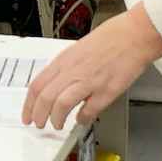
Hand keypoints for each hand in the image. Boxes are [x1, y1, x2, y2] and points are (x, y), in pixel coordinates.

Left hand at [24, 5, 161, 129]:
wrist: (134, 35)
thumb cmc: (110, 38)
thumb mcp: (78, 49)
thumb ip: (66, 68)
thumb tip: (55, 85)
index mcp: (64, 60)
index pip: (37, 85)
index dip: (29, 104)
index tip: (27, 114)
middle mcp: (73, 70)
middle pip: (45, 98)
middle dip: (38, 115)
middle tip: (39, 123)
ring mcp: (89, 81)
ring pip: (61, 104)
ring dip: (56, 119)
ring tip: (57, 125)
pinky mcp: (106, 90)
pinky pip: (88, 110)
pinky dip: (82, 119)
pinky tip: (82, 119)